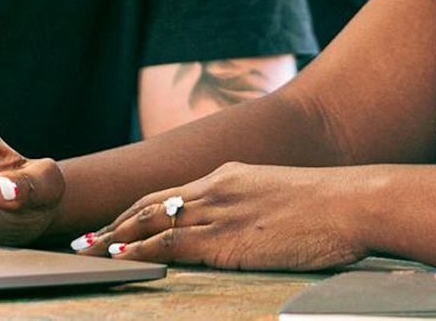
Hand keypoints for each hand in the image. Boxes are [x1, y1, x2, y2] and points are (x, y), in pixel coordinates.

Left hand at [74, 162, 369, 270]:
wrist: (351, 202)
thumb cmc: (328, 207)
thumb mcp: (282, 199)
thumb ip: (253, 209)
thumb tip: (246, 230)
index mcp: (232, 175)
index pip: (171, 193)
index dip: (137, 210)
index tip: (113, 224)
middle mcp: (219, 187)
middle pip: (151, 204)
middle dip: (115, 223)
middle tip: (84, 239)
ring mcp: (221, 211)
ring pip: (152, 223)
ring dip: (115, 240)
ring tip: (87, 253)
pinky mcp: (226, 238)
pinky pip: (170, 244)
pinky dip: (138, 251)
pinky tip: (119, 260)